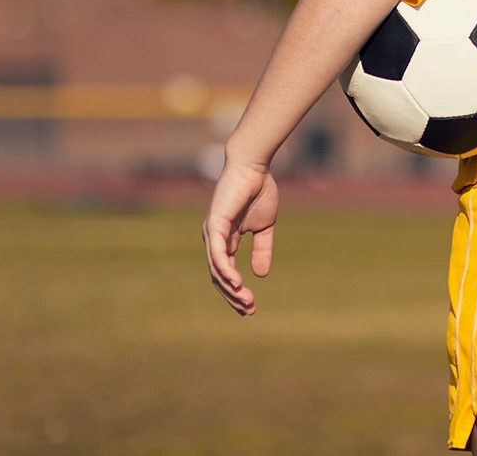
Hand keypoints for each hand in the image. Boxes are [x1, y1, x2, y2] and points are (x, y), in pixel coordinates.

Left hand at [203, 159, 279, 314]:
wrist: (254, 167)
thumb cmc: (258, 191)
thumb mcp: (265, 226)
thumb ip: (262, 249)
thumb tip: (262, 274)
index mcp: (225, 240)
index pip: (226, 272)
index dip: (236, 291)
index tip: (251, 307)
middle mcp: (214, 239)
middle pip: (218, 276)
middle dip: (233, 296)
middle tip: (249, 310)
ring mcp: (212, 233)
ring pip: (216, 270)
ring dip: (230, 288)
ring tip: (245, 301)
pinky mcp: (215, 225)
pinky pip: (218, 255)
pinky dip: (225, 271)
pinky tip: (236, 283)